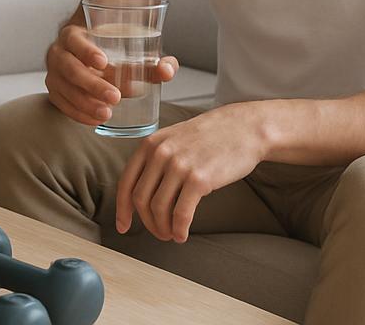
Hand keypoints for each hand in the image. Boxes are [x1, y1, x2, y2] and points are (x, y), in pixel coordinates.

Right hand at [45, 24, 177, 126]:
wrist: (87, 52)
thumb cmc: (111, 49)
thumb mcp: (130, 50)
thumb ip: (153, 60)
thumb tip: (167, 71)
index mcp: (73, 34)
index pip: (75, 40)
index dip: (87, 50)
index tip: (105, 62)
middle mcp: (59, 52)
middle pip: (70, 68)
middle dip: (92, 84)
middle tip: (115, 97)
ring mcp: (54, 73)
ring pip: (64, 89)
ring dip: (84, 103)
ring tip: (107, 113)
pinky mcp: (55, 91)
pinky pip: (61, 104)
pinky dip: (77, 113)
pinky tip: (94, 120)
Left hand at [115, 104, 264, 242]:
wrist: (242, 128)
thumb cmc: (209, 137)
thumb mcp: (174, 139)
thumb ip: (156, 160)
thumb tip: (142, 194)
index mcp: (151, 143)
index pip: (126, 182)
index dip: (122, 209)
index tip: (123, 226)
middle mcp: (160, 153)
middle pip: (141, 199)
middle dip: (148, 222)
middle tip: (159, 232)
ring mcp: (179, 165)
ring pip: (159, 208)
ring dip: (163, 228)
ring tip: (172, 234)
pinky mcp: (198, 179)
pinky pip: (181, 213)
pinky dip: (179, 229)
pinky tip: (182, 235)